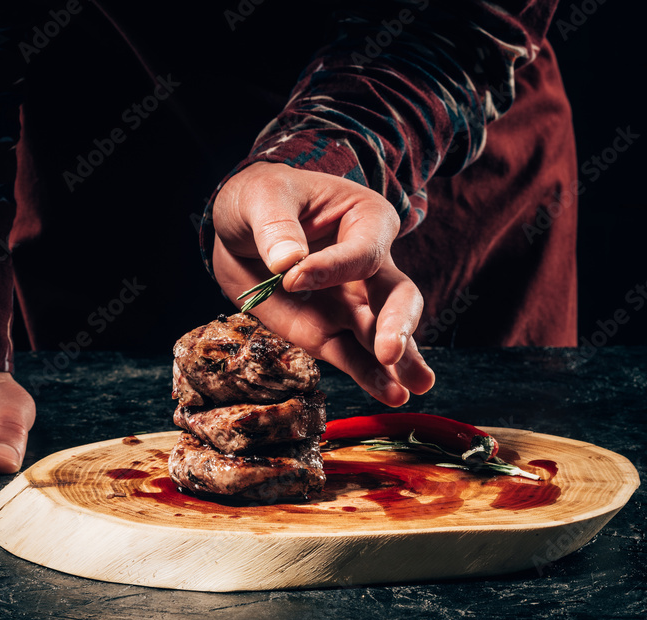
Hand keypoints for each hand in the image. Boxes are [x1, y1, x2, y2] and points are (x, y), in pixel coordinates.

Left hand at [212, 162, 434, 405]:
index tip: (293, 277)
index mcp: (364, 219)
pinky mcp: (326, 329)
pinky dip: (367, 375)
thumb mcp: (261, 198)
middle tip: (390, 352)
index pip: (364, 251)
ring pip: (382, 333)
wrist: (238, 229)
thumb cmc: (261, 198)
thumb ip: (276, 226)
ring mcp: (350, 302)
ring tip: (408, 389)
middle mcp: (369, 264)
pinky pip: (351, 354)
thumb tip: (288, 263)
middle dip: (397, 325)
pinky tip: (389, 395)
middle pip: (398, 296)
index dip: (333, 268)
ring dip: (397, 362)